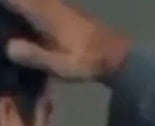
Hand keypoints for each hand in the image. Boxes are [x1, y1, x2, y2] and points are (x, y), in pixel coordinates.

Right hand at [1, 0, 130, 81]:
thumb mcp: (63, 65)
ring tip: (9, 19)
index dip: (3, 4)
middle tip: (3, 18)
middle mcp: (48, 3)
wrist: (119, 56)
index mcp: (43, 12)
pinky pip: (39, 4)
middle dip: (9, 6)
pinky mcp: (63, 11)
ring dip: (20, 7)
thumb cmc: (90, 62)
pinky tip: (25, 23)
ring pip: (31, 1)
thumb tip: (8, 47)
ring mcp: (56, 4)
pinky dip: (29, 8)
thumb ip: (36, 56)